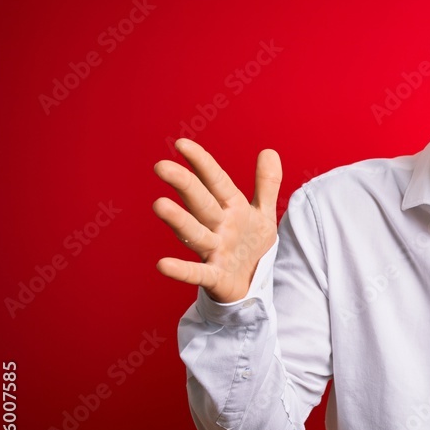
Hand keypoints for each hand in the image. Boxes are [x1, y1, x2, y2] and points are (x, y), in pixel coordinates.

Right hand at [153, 138, 281, 302]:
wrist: (252, 285)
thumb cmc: (250, 245)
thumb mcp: (263, 214)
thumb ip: (267, 184)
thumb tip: (270, 151)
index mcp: (231, 209)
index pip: (216, 181)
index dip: (202, 163)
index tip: (182, 144)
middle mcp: (218, 227)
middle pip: (201, 203)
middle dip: (185, 185)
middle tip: (162, 166)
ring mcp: (214, 252)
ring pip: (195, 234)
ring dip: (180, 221)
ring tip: (160, 205)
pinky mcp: (215, 277)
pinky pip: (198, 274)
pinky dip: (182, 270)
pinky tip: (162, 265)